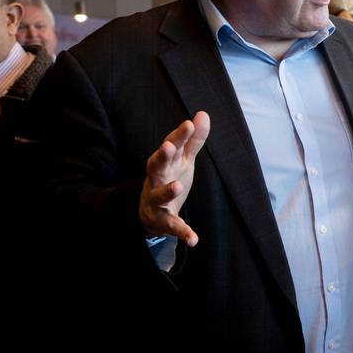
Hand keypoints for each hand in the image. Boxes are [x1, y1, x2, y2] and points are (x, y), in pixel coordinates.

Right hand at [138, 111, 209, 245]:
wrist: (150, 212)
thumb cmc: (169, 178)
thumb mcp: (183, 160)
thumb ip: (193, 140)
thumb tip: (203, 113)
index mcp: (164, 163)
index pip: (171, 146)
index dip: (179, 135)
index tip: (188, 123)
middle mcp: (156, 179)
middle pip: (156, 165)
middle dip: (162, 156)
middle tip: (169, 147)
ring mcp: (156, 200)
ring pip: (159, 195)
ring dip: (167, 190)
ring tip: (177, 186)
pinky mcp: (162, 221)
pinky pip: (171, 226)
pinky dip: (182, 232)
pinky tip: (194, 239)